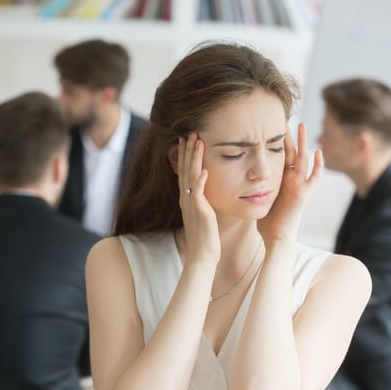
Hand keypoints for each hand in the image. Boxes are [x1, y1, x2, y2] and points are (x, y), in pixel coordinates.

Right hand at [177, 133, 219, 264]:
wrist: (201, 257)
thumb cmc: (205, 239)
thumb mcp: (203, 216)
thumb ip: (202, 203)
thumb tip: (206, 194)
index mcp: (187, 199)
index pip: (184, 173)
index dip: (185, 156)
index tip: (187, 140)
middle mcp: (186, 199)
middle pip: (184, 170)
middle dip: (187, 151)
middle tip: (190, 133)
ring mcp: (191, 205)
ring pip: (190, 177)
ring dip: (193, 159)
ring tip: (196, 142)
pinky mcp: (198, 212)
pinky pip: (198, 193)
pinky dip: (200, 181)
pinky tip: (203, 170)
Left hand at [257, 123, 322, 242]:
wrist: (276, 237)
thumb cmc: (267, 221)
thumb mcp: (259, 196)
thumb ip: (254, 185)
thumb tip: (239, 175)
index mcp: (282, 179)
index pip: (281, 155)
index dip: (278, 141)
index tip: (272, 126)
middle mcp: (292, 180)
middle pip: (292, 152)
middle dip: (290, 136)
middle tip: (287, 118)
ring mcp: (300, 185)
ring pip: (304, 159)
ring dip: (303, 142)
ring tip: (302, 125)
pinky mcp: (304, 194)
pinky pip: (314, 177)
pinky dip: (318, 165)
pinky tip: (318, 152)